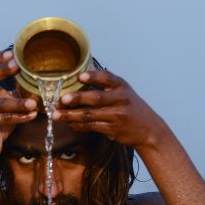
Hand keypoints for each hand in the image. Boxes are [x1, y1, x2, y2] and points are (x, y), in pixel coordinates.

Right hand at [0, 51, 38, 159]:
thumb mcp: (6, 102)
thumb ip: (14, 90)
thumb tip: (35, 77)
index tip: (12, 53)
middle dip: (4, 70)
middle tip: (19, 65)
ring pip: (1, 103)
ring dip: (19, 103)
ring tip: (35, 102)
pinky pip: (3, 118)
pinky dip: (19, 117)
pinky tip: (32, 115)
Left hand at [53, 70, 168, 149]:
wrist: (148, 129)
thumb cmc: (130, 107)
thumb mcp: (123, 91)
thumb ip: (105, 85)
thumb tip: (81, 75)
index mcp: (122, 86)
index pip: (107, 78)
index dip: (93, 77)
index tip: (80, 76)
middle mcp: (121, 100)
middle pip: (96, 98)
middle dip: (78, 98)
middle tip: (62, 99)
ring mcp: (117, 116)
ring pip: (90, 115)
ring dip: (71, 115)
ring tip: (56, 115)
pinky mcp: (112, 129)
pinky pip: (91, 127)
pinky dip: (78, 125)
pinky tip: (68, 123)